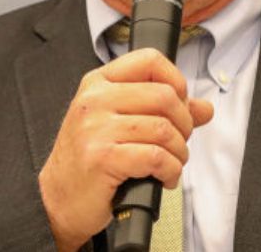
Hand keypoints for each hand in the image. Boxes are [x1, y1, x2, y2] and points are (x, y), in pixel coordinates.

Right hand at [39, 48, 214, 251]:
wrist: (57, 200)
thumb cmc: (88, 161)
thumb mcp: (119, 124)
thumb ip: (161, 110)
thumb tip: (203, 108)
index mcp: (98, 83)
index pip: (149, 60)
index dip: (176, 81)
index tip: (180, 104)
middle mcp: (94, 100)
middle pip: (164, 96)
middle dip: (184, 124)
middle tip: (178, 142)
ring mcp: (96, 128)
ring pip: (164, 129)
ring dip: (179, 153)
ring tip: (172, 164)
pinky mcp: (103, 158)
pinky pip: (157, 157)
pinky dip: (171, 171)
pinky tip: (164, 178)